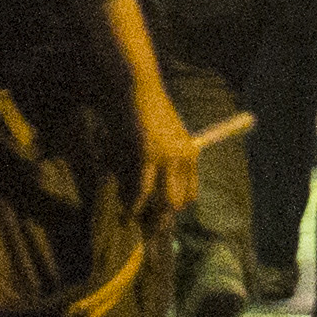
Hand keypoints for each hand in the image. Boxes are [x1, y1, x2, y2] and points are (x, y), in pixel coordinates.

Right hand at [128, 76, 198, 225]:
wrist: (136, 86)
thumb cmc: (144, 110)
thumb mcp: (160, 136)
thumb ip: (159, 161)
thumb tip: (149, 190)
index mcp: (190, 152)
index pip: (190, 193)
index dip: (174, 208)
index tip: (158, 217)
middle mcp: (183, 157)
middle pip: (179, 201)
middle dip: (162, 219)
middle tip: (146, 230)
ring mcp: (166, 156)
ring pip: (163, 201)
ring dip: (149, 216)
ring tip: (134, 223)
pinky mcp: (147, 155)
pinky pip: (142, 190)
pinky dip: (134, 204)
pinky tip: (126, 211)